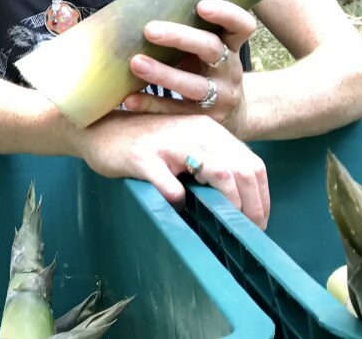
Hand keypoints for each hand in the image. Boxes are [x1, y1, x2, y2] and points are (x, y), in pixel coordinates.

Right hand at [75, 111, 269, 227]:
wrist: (99, 129)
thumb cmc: (146, 143)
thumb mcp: (185, 143)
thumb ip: (211, 160)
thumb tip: (243, 199)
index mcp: (209, 129)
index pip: (252, 164)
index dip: (261, 198)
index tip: (258, 222)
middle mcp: (195, 131)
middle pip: (241, 170)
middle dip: (250, 207)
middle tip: (245, 232)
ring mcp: (170, 143)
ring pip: (217, 172)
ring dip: (227, 205)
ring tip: (224, 225)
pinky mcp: (144, 157)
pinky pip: (170, 184)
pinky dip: (179, 201)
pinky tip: (178, 208)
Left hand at [121, 0, 253, 133]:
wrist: (235, 116)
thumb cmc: (209, 70)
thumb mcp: (209, 50)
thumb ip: (189, 33)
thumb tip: (137, 9)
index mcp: (231, 46)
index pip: (241, 25)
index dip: (225, 14)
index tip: (201, 6)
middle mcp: (229, 69)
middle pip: (211, 48)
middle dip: (180, 37)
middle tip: (149, 30)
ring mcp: (220, 96)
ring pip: (194, 85)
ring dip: (163, 73)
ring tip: (136, 63)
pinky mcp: (206, 120)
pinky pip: (176, 112)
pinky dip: (151, 105)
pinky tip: (130, 99)